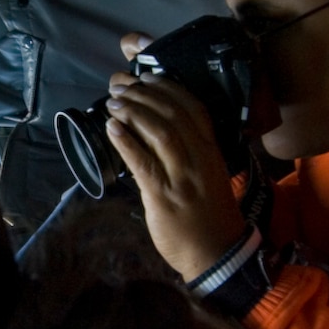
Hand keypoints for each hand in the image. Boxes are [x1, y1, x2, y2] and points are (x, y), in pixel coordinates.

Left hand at [103, 65, 247, 281]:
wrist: (216, 254)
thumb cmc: (208, 214)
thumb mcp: (208, 175)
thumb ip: (189, 152)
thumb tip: (152, 127)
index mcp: (211, 151)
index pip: (194, 107)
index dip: (168, 86)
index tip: (146, 74)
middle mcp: (200, 159)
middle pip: (173, 114)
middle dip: (143, 93)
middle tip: (119, 84)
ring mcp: (183, 178)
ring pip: (160, 132)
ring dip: (133, 111)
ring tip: (113, 101)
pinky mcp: (164, 197)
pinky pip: (144, 163)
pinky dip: (126, 142)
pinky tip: (112, 129)